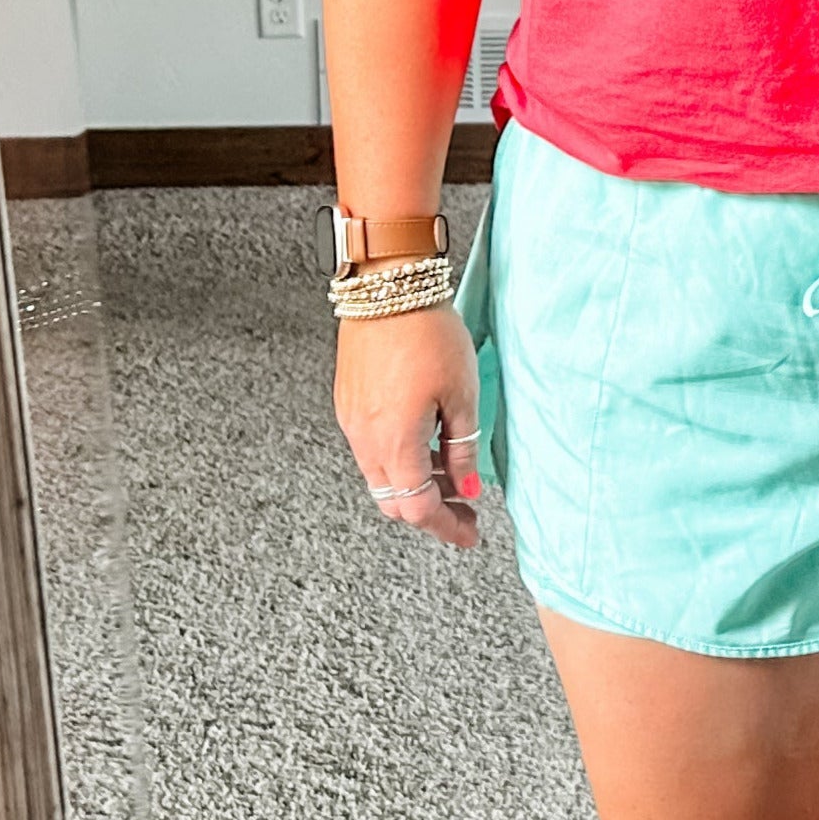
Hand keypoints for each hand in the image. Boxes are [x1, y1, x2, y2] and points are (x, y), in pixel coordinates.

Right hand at [336, 303, 483, 550]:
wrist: (387, 286)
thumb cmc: (428, 333)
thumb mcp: (462, 395)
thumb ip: (462, 450)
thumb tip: (468, 488)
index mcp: (395, 443)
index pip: (418, 509)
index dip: (446, 527)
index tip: (470, 533)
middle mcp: (365, 439)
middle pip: (393, 501)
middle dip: (431, 511)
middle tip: (465, 507)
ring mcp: (351, 420)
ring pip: (380, 477)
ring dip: (414, 485)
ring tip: (451, 471)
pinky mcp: (348, 402)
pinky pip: (371, 449)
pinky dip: (399, 460)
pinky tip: (426, 442)